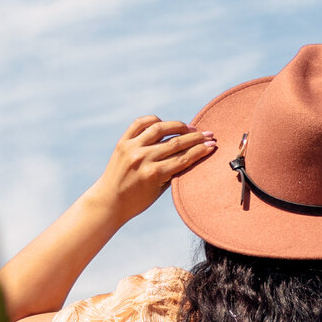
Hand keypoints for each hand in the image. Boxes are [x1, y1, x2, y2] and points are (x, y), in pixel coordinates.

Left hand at [90, 115, 215, 226]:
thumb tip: (191, 153)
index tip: (213, 145)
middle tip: (209, 134)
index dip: (201, 150)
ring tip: (190, 128)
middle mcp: (143, 158)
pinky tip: (165, 124)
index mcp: (154, 174)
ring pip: (160, 129)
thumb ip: (173, 172)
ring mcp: (132, 148)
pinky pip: (140, 123)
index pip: (184, 158)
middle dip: (196, 138)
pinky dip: (154, 121)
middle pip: (176, 143)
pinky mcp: (123, 142)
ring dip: (178, 126)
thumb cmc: (137, 201)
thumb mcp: (159, 190)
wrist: (109, 201)